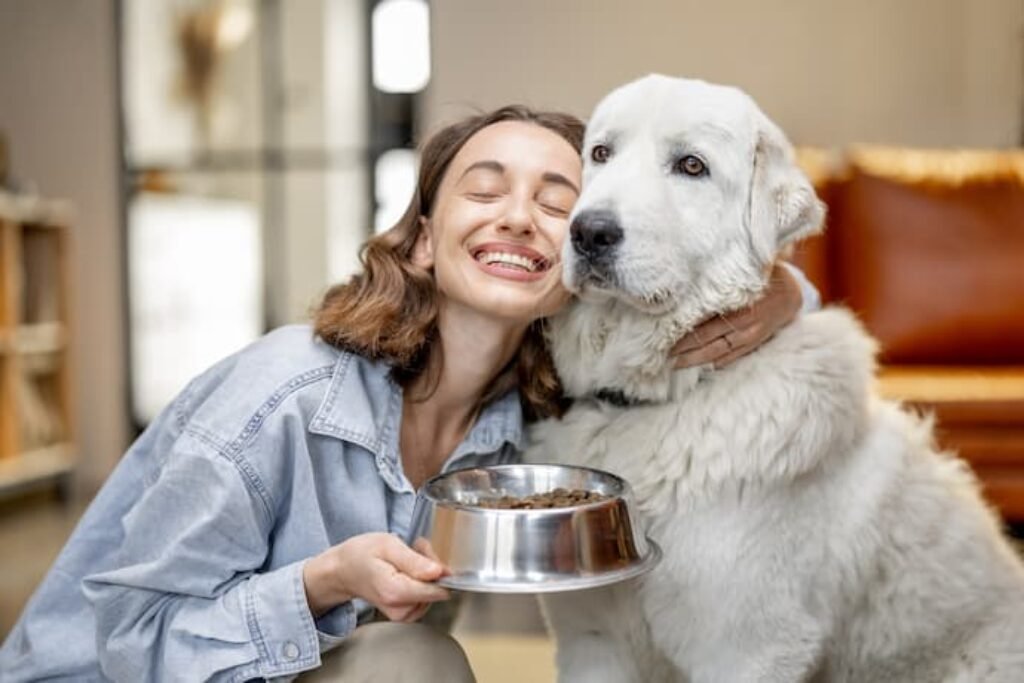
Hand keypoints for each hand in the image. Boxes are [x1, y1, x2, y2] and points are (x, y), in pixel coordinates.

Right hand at [302, 533, 449, 621]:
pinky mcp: (406, 614)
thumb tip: (440, 572)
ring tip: (406, 559)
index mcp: (394, 592)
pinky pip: (427, 597)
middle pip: (436, 588)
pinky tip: (407, 570)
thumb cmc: (362, 555)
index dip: (438, 568)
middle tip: (412, 549)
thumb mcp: (388, 545)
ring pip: (433, 591)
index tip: (425, 553)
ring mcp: (403, 615)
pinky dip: (421, 581)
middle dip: (430, 565)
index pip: (436, 590)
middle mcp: (399, 609)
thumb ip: (414, 561)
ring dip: (426, 571)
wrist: (344, 570)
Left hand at [670, 262, 802, 368]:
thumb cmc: (761, 278)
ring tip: (674, 365)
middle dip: (683, 350)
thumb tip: (689, 280)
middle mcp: (744, 324)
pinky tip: (700, 367)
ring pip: (717, 353)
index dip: (683, 333)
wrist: (791, 294)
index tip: (663, 338)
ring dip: (695, 360)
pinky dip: (716, 363)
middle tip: (661, 356)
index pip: (705, 324)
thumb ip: (718, 280)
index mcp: (738, 305)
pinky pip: (732, 357)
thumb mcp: (743, 274)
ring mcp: (749, 337)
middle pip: (707, 341)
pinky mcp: (754, 344)